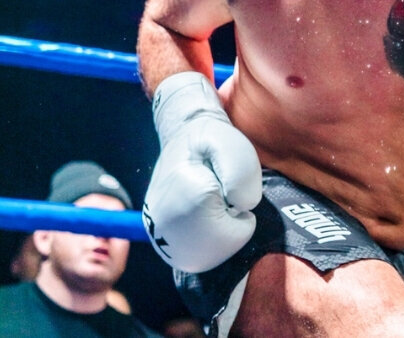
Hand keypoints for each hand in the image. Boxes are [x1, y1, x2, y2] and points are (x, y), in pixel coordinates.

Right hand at [142, 72, 262, 272]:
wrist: (182, 143)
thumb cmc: (213, 144)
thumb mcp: (234, 145)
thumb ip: (242, 174)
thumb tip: (242, 208)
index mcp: (188, 196)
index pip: (234, 229)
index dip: (242, 207)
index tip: (226, 186)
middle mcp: (167, 223)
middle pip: (222, 247)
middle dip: (233, 225)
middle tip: (223, 198)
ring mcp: (160, 239)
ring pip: (210, 257)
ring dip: (221, 235)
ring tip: (211, 207)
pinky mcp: (162, 247)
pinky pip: (199, 260)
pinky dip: (209, 244)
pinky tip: (203, 220)